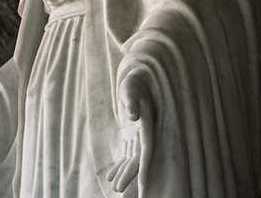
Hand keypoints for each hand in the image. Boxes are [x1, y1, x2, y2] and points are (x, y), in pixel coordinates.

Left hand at [107, 68, 154, 191]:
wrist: (141, 74)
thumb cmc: (136, 80)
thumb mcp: (131, 87)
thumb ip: (131, 101)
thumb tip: (132, 116)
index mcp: (148, 125)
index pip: (147, 153)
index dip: (144, 170)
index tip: (143, 187)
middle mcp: (145, 132)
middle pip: (139, 160)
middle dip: (131, 176)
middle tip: (120, 191)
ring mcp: (139, 133)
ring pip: (132, 158)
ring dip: (125, 172)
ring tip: (115, 188)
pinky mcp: (132, 132)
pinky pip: (127, 152)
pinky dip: (120, 163)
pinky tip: (112, 175)